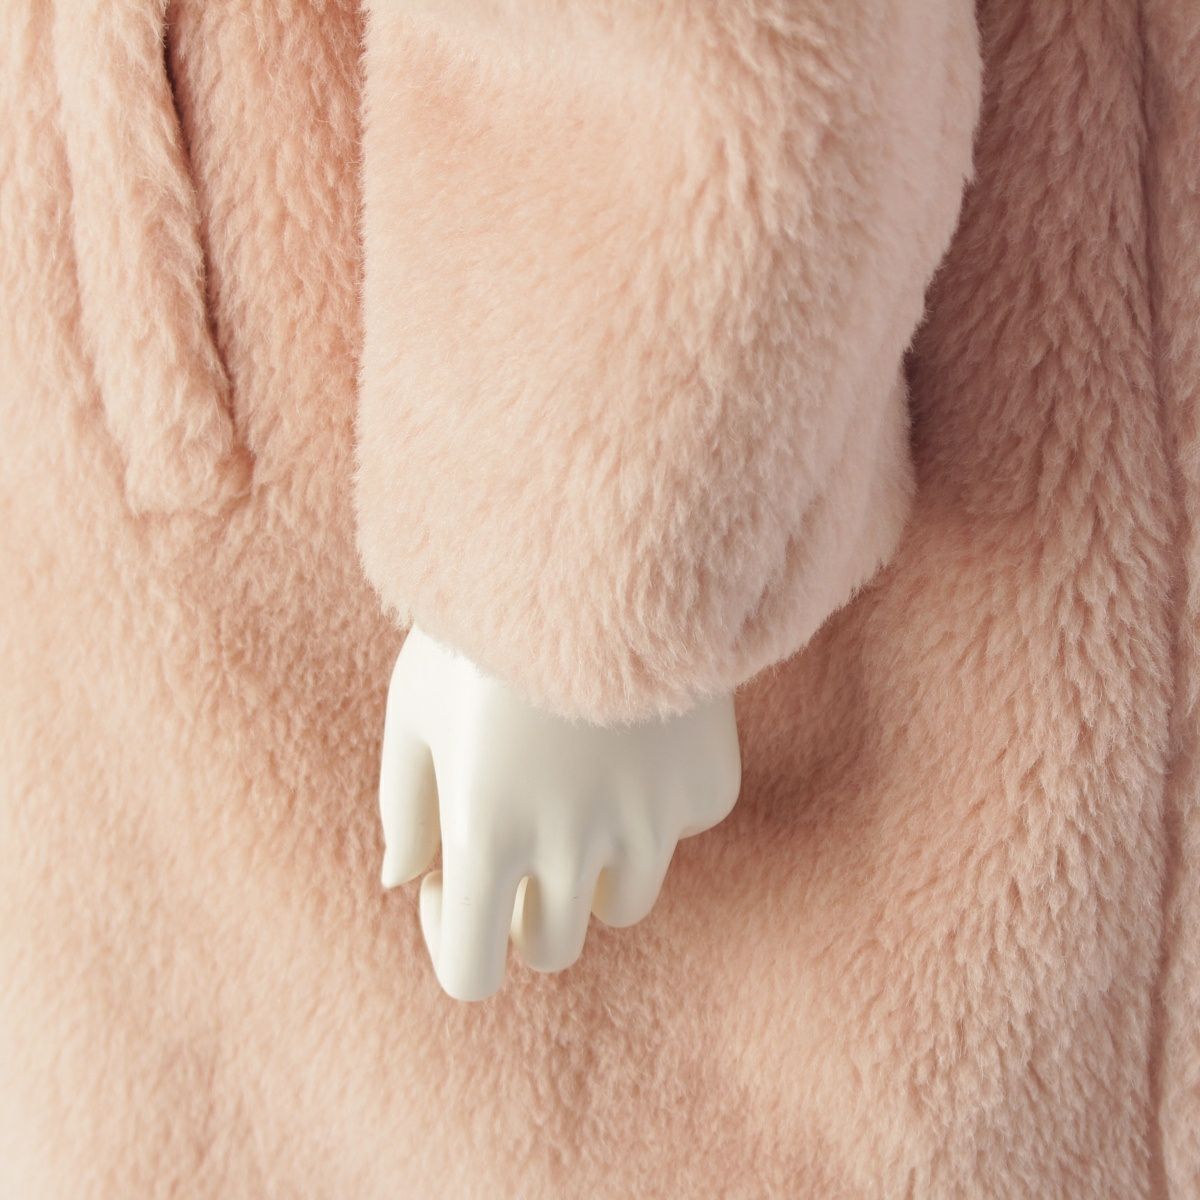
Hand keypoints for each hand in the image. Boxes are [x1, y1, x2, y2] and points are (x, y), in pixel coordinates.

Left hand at [379, 627, 740, 999]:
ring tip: (574, 787)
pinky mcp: (708, 785)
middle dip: (524, 909)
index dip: (456, 941)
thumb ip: (402, 805)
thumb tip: (405, 880)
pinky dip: (653, 805)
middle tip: (514, 838)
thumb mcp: (413, 705)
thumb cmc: (479, 625)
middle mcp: (573, 848)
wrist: (591, 544)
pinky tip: (632, 738)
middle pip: (552, 947)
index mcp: (485, 837)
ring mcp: (652, 821)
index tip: (451, 881)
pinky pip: (678, 829)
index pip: (471, 974)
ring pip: (623, 904)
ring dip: (591, 869)